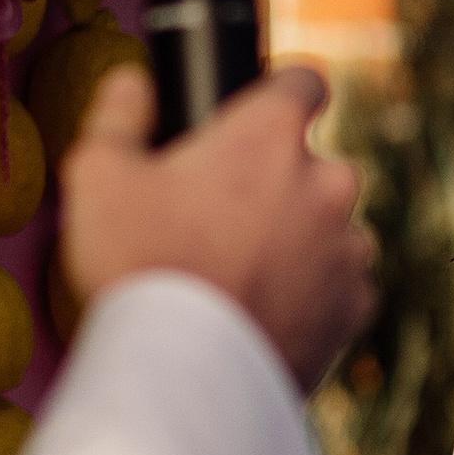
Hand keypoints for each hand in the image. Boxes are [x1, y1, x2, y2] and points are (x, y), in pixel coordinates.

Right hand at [59, 63, 372, 391]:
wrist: (187, 373)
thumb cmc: (140, 263)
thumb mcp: (98, 174)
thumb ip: (119, 113)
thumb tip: (134, 81)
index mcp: (272, 135)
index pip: (303, 82)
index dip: (280, 92)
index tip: (258, 114)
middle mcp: (328, 181)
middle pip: (314, 164)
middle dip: (279, 182)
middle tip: (222, 218)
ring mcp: (349, 247)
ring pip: (331, 228)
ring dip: (300, 239)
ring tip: (240, 273)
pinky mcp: (355, 307)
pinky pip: (340, 287)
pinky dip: (312, 295)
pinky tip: (263, 311)